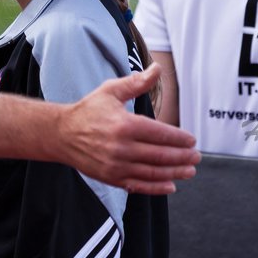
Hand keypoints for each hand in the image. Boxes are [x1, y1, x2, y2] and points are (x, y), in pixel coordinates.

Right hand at [59, 65, 199, 193]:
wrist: (62, 134)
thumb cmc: (88, 111)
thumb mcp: (110, 91)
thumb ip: (136, 83)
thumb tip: (157, 69)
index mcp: (124, 125)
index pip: (160, 134)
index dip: (179, 138)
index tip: (192, 140)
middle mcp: (121, 147)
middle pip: (160, 155)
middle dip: (182, 157)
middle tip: (196, 157)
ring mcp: (116, 165)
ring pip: (153, 172)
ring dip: (175, 173)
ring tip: (189, 171)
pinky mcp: (112, 178)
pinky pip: (139, 185)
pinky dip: (157, 188)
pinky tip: (171, 185)